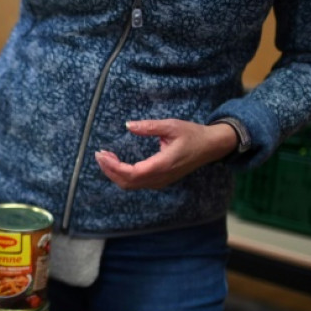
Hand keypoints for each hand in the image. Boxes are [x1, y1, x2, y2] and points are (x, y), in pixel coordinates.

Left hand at [94, 119, 237, 189]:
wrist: (211, 147)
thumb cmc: (192, 134)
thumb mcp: (171, 126)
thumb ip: (149, 126)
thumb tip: (129, 125)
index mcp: (163, 165)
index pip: (132, 173)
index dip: (113, 167)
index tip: (102, 154)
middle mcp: (160, 177)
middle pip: (127, 182)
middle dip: (109, 170)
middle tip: (99, 155)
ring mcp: (160, 181)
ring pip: (131, 185)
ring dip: (114, 174)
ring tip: (105, 158)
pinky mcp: (160, 180)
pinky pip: (137, 183)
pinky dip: (123, 176)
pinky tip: (116, 164)